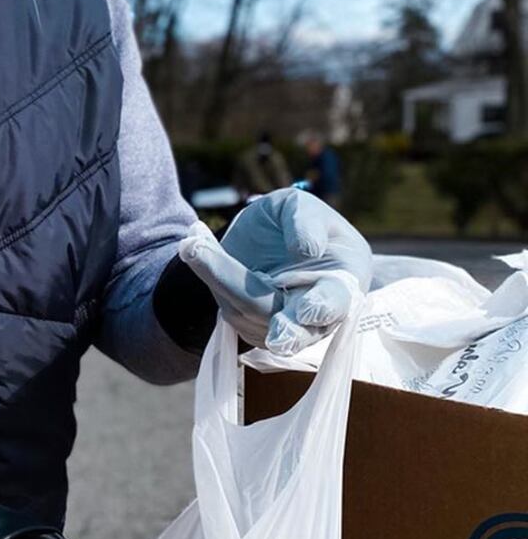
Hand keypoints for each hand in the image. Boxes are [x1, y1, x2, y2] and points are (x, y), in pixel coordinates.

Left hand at [178, 187, 370, 354]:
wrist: (266, 237)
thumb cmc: (295, 220)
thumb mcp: (300, 206)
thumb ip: (306, 222)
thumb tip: (304, 250)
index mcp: (344, 279)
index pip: (337, 301)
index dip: (323, 307)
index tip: (306, 310)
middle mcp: (318, 314)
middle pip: (292, 325)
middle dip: (279, 328)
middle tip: (272, 332)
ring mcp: (284, 326)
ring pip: (249, 314)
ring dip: (219, 278)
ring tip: (193, 245)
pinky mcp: (253, 327)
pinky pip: (229, 308)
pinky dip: (209, 277)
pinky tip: (194, 248)